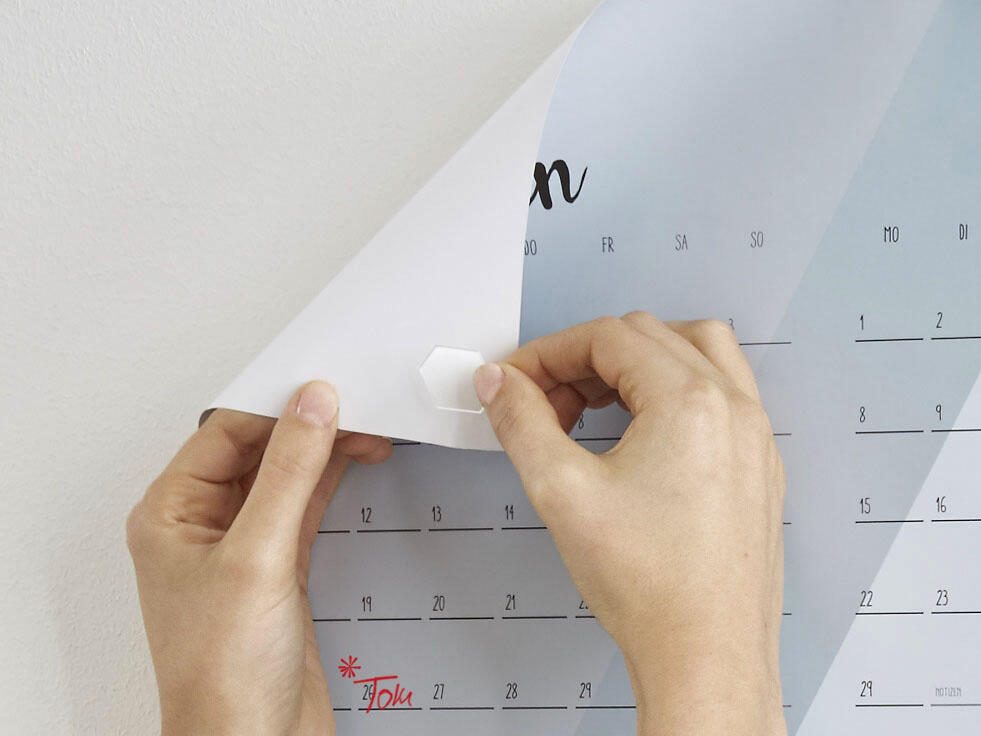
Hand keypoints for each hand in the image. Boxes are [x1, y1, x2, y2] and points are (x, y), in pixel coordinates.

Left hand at [127, 382, 390, 735]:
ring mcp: (244, 546)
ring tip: (366, 429)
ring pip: (286, 476)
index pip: (225, 433)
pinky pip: (305, 505)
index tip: (323, 391)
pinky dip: (331, 480)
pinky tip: (353, 462)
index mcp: (171, 514)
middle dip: (307, 426)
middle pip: (259, 450)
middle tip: (355, 408)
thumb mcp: (257, 555)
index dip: (276, 407)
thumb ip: (289, 474)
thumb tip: (310, 406)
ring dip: (325, 451)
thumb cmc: (223, 674)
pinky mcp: (279, 567)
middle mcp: (204, 525)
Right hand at [473, 314, 786, 735]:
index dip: (549, 352)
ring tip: (595, 405)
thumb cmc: (650, 585)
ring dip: (637, 363)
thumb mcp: (561, 491)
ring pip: (695, 352)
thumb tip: (499, 382)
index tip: (515, 381)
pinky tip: (642, 433)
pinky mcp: (759, 465)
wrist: (706, 655)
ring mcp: (754, 435)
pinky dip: (674, 390)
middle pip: (648, 337)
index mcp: (690, 400)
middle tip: (545, 402)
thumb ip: (522, 422)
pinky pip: (721, 393)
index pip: (608, 337)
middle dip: (586, 359)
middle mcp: (733, 406)